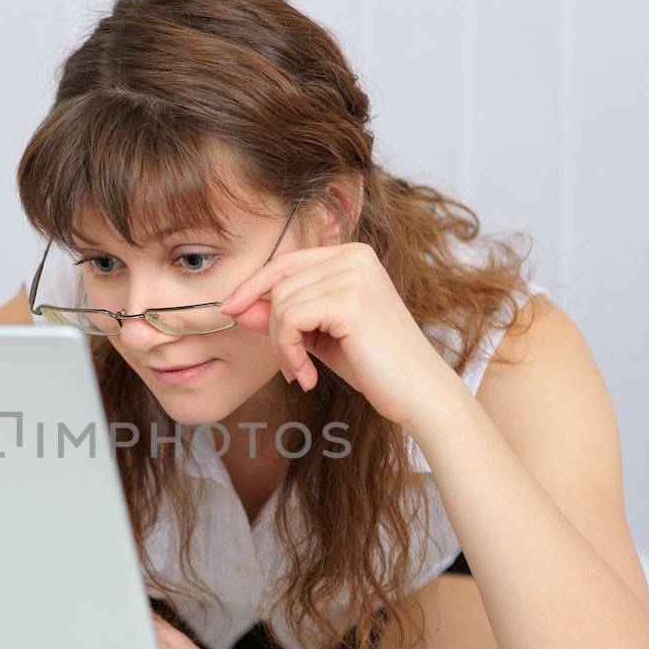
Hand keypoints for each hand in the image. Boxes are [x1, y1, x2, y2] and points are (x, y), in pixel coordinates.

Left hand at [218, 242, 461, 428]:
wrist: (417, 393)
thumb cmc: (372, 365)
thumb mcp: (318, 334)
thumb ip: (282, 315)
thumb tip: (237, 304)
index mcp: (352, 255)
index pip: (286, 261)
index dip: (253, 285)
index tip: (231, 309)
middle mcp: (355, 255)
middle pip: (280, 284)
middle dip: (272, 330)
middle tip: (290, 367)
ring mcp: (354, 274)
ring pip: (281, 304)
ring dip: (281, 347)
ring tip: (301, 373)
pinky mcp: (350, 300)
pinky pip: (290, 320)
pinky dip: (288, 353)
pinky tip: (308, 377)